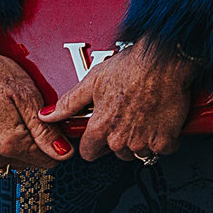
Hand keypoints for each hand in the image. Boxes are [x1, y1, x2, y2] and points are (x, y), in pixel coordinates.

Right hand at [0, 46, 67, 170]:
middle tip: (35, 118)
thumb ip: (45, 130)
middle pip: (28, 162)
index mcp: (8, 143)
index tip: (58, 130)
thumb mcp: (27, 96)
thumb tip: (63, 153)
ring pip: (8, 160)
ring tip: (13, 116)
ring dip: (17, 146)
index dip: (57, 145)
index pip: (46, 160)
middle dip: (38, 146)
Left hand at [41, 40, 195, 161]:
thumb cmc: (132, 66)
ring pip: (140, 152)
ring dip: (143, 141)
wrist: (166, 59)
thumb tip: (46, 115)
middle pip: (116, 153)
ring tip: (147, 119)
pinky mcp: (165, 139)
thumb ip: (69, 103)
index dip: (95, 144)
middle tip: (130, 119)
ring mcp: (143, 141)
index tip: (102, 136)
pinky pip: (164, 149)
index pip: (89, 153)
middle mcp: (120, 139)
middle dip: (121, 140)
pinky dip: (165, 139)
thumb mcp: (93, 80)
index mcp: (100, 127)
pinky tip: (164, 122)